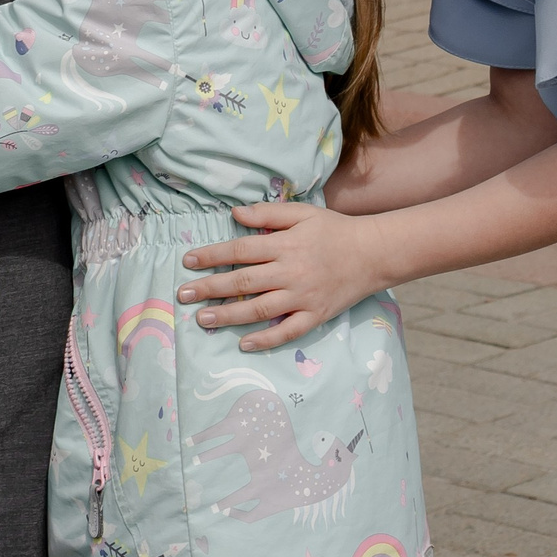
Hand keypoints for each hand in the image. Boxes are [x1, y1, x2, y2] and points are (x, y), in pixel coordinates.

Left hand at [175, 201, 387, 350]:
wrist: (373, 253)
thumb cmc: (334, 230)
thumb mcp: (302, 213)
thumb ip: (268, 214)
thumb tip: (234, 213)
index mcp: (285, 245)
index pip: (240, 251)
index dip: (211, 256)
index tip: (188, 262)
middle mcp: (290, 273)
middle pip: (243, 283)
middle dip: (209, 289)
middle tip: (183, 295)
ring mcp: (303, 297)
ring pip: (259, 310)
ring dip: (228, 316)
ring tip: (203, 320)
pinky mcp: (315, 316)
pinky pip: (287, 332)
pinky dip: (265, 339)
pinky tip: (244, 344)